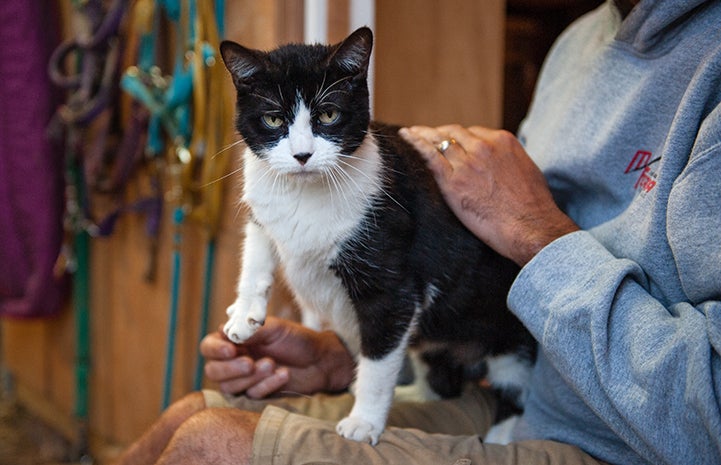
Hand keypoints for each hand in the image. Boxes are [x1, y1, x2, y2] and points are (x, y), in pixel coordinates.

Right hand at [201, 316, 354, 397]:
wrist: (320, 360)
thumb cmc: (296, 339)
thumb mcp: (274, 328)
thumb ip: (250, 330)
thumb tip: (224, 331)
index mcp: (235, 340)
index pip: (209, 346)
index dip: (216, 350)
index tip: (231, 350)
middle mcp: (235, 359)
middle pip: (213, 371)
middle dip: (230, 369)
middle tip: (250, 363)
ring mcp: (244, 379)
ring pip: (229, 387)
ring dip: (250, 378)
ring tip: (272, 364)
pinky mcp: (257, 393)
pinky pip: (251, 395)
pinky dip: (266, 385)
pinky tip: (283, 374)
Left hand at [400, 125, 578, 265]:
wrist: (530, 227)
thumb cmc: (533, 207)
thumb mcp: (527, 171)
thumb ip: (509, 161)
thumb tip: (502, 164)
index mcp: (503, 141)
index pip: (473, 133)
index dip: (459, 138)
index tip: (450, 142)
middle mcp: (484, 146)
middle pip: (454, 133)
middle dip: (440, 134)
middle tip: (426, 136)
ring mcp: (467, 162)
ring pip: (439, 140)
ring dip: (423, 135)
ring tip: (410, 133)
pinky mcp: (453, 181)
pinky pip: (428, 155)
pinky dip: (415, 143)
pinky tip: (406, 138)